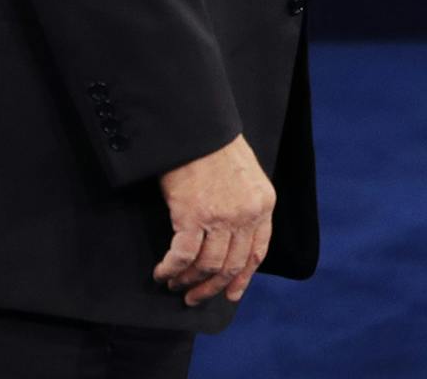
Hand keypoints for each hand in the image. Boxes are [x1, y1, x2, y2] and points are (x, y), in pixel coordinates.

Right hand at [152, 134, 275, 305]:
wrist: (198, 129)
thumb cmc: (217, 149)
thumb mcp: (246, 177)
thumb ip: (246, 205)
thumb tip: (232, 239)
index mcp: (264, 204)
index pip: (258, 252)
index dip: (243, 278)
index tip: (231, 294)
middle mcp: (247, 214)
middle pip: (232, 265)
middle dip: (212, 287)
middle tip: (195, 297)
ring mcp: (221, 217)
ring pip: (208, 266)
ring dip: (189, 281)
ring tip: (175, 285)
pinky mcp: (192, 216)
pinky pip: (183, 256)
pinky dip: (171, 270)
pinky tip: (162, 272)